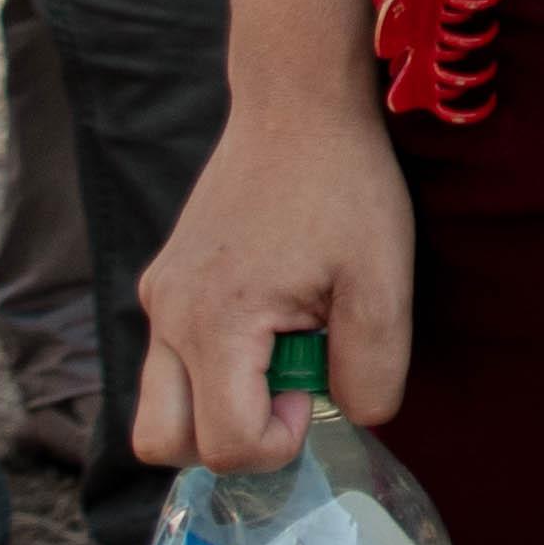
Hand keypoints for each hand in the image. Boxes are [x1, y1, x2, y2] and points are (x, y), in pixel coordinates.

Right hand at [134, 92, 417, 474]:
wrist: (298, 101)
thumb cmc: (345, 185)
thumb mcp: (384, 281)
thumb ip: (372, 369)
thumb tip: (351, 416)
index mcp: (216, 321)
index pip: (226, 443)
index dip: (280, 441)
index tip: (314, 388)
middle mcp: (169, 314)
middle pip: (161, 442)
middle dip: (230, 441)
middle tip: (288, 386)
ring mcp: (160, 295)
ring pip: (159, 405)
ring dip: (216, 407)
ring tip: (280, 352)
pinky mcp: (166, 278)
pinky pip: (170, 358)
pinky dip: (214, 368)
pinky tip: (271, 318)